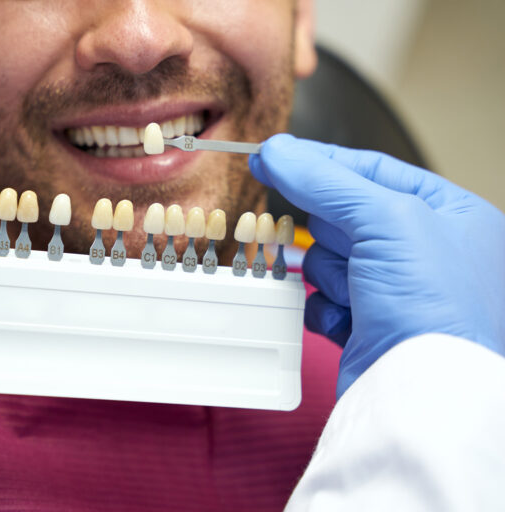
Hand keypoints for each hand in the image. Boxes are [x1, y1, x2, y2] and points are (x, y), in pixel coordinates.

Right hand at [250, 135, 504, 396]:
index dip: (321, 163)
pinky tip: (350, 322)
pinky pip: (322, 300)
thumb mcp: (386, 219)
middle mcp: (425, 250)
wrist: (426, 396)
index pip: (371, 170)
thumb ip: (325, 180)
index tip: (272, 157)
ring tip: (358, 296)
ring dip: (331, 277)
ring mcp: (395, 291)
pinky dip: (327, 310)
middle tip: (345, 247)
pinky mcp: (368, 326)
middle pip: (343, 217)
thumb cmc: (437, 307)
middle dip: (333, 236)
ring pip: (327, 260)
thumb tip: (276, 151)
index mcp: (448, 213)